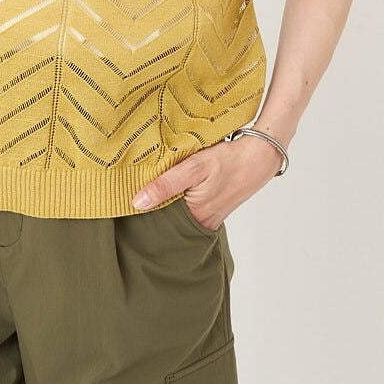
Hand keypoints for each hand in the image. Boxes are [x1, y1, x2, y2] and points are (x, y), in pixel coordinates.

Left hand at [131, 135, 283, 229]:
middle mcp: (201, 225)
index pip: (157, 222)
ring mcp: (208, 220)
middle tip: (135, 193)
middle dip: (152, 209)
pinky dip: (180, 201)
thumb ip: (165, 185)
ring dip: (167, 204)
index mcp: (194, 219)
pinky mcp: (213, 212)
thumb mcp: (193, 167)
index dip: (142, 211)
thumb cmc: (227, 160)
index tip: (125, 200)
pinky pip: (189, 212)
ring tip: (152, 189)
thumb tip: (137, 203)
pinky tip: (176, 189)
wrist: (259, 157)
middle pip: (167, 221)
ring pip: (178, 216)